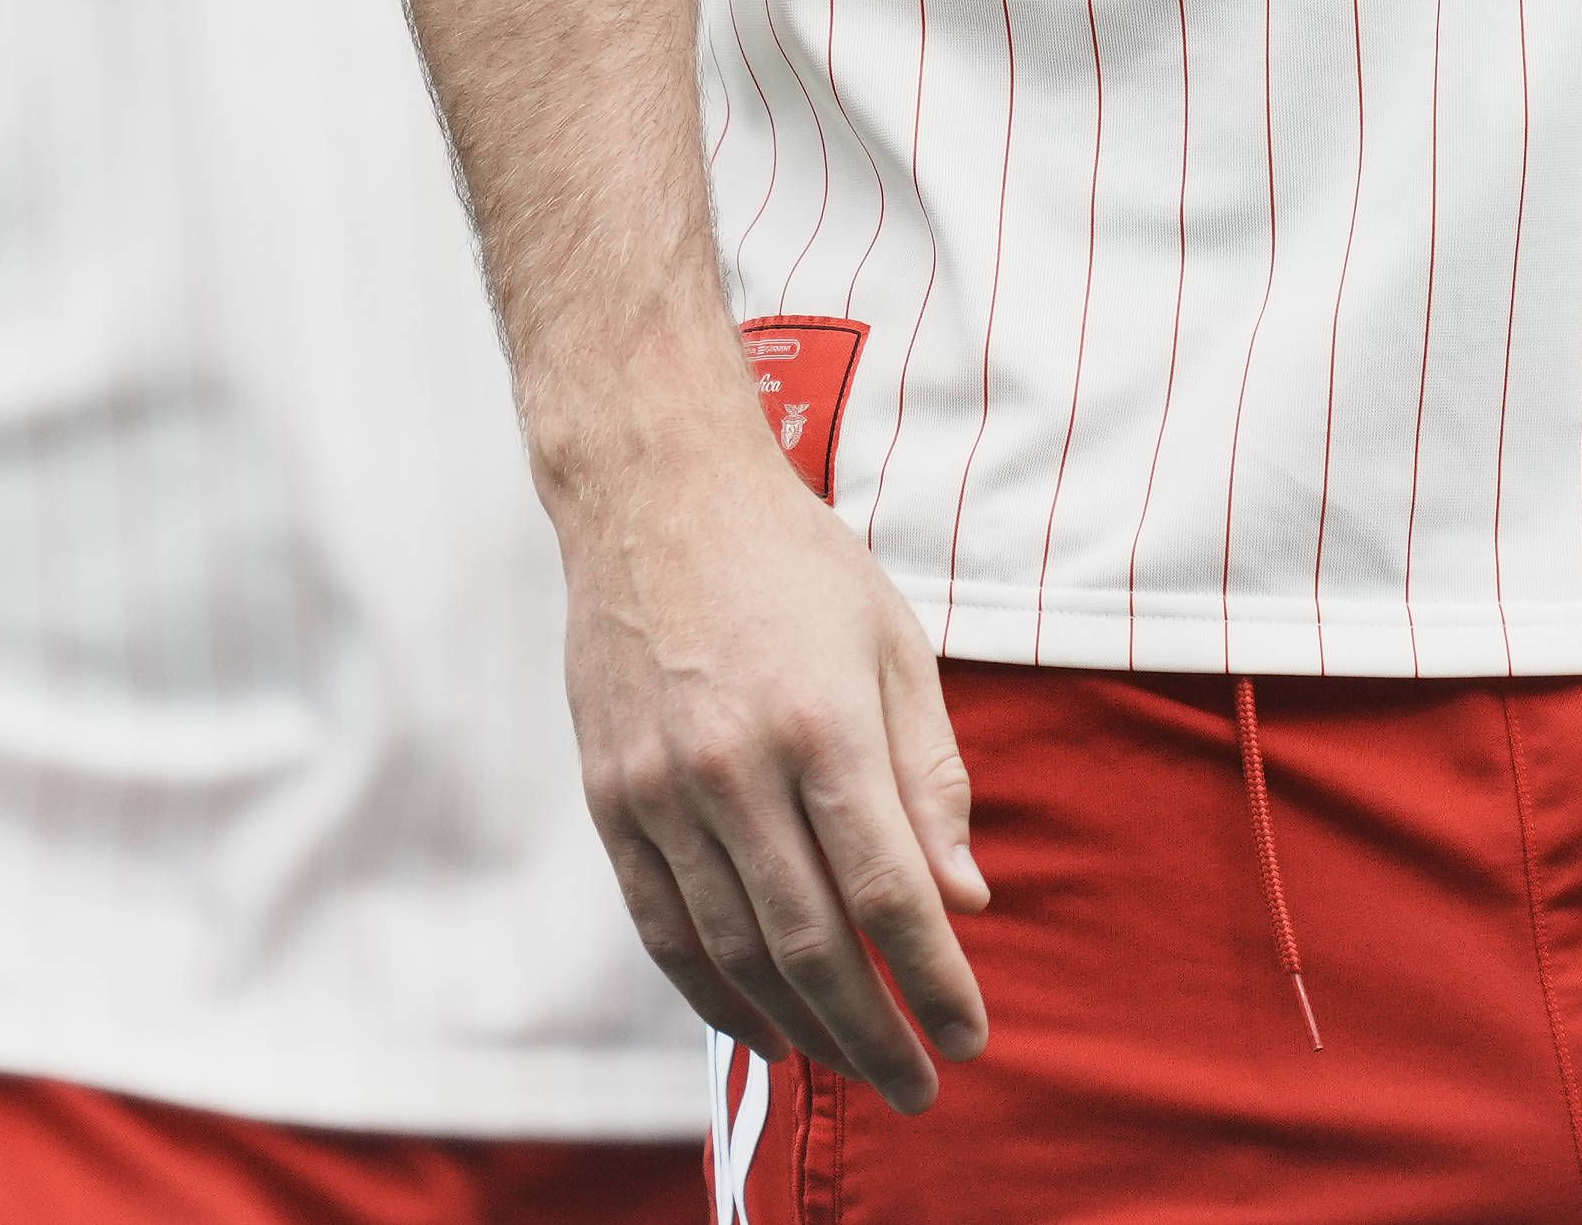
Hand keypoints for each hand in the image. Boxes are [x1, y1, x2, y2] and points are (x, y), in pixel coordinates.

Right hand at [560, 425, 991, 1109]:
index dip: (931, 978)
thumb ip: (930, 775)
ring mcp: (660, 788)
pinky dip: (711, 992)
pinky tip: (760, 1028)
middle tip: (918, 1085)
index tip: (969, 1035)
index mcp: (820, 721)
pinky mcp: (611, 798)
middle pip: (810, 942)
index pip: (888, 889)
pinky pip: (662, 925)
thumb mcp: (894, 645)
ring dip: (798, 1025)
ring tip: (850, 1064)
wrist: (655, 495)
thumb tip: (964, 899)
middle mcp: (733, 765)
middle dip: (872, 1031)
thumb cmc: (797, 564)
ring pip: (732, 948)